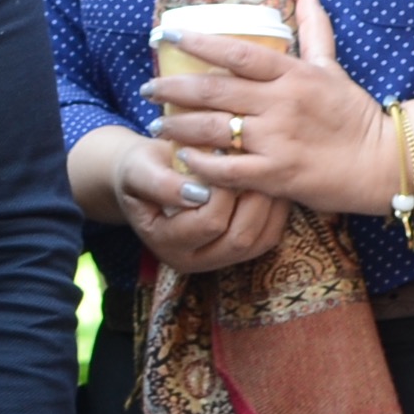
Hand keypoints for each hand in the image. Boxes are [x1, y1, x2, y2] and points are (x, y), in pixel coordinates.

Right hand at [103, 130, 286, 274]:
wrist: (147, 174)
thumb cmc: (142, 167)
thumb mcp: (138, 169)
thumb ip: (159, 183)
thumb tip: (196, 193)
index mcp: (165, 242)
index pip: (208, 223)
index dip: (222, 190)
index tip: (223, 153)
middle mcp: (192, 260)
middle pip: (238, 238)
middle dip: (252, 198)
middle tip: (252, 163)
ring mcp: (217, 260)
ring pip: (258, 241)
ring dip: (268, 205)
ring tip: (263, 171)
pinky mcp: (238, 252)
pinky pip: (267, 238)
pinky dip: (275, 212)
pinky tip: (270, 185)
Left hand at [148, 0, 413, 219]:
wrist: (384, 162)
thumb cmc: (355, 114)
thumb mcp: (333, 67)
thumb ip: (315, 29)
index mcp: (293, 74)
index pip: (237, 52)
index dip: (198, 42)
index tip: (165, 36)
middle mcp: (281, 103)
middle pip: (214, 90)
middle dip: (174, 88)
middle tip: (148, 87)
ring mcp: (278, 140)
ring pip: (214, 130)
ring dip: (179, 127)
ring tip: (156, 125)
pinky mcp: (277, 174)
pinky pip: (228, 170)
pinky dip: (202, 165)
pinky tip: (185, 160)